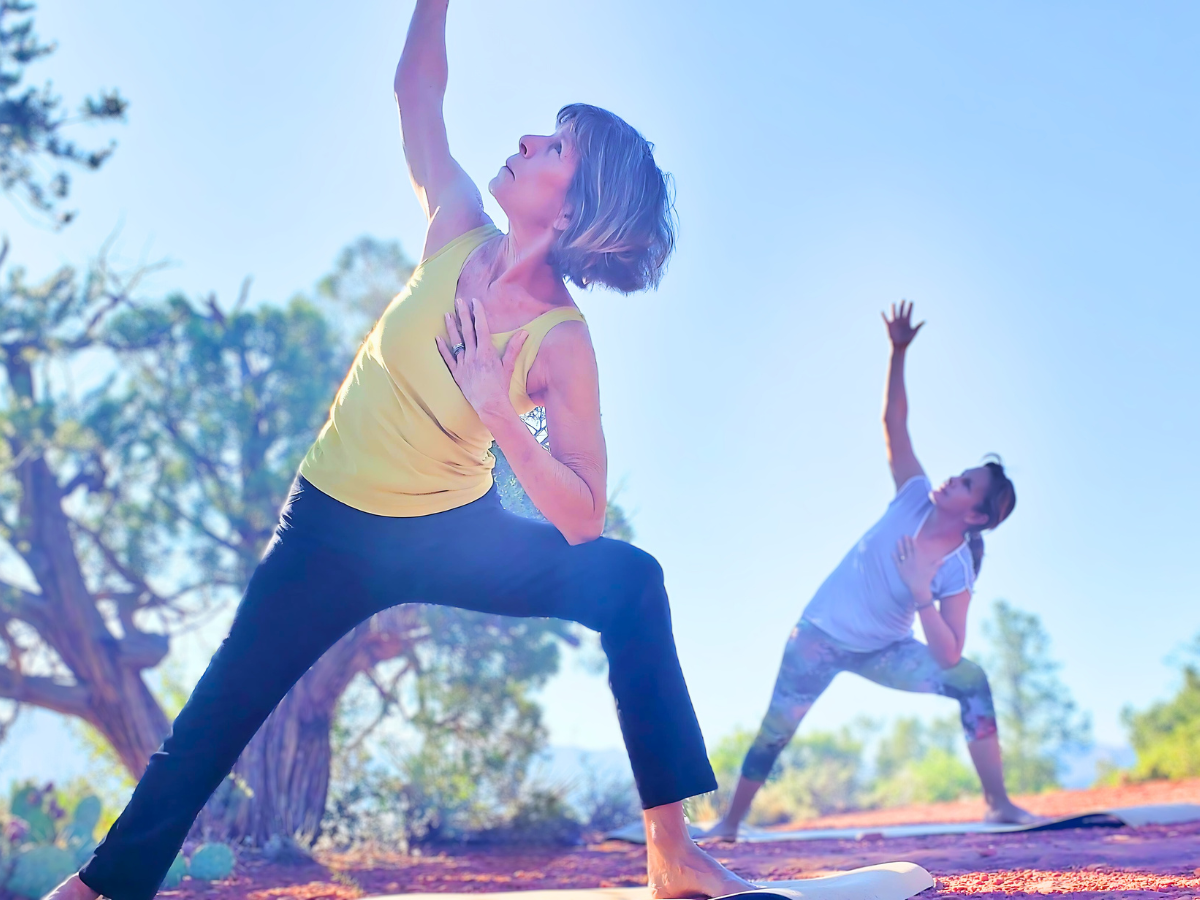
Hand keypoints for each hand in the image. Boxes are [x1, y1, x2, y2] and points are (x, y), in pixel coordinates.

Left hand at [435, 297, 527, 421]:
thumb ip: (514, 347)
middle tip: (458, 301)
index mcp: (486, 352)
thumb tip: (524, 332)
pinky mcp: (457, 374)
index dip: (478, 313)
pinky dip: (442, 348)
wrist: (490, 405)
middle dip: (463, 314)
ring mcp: (463, 364)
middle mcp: (473, 355)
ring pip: (456, 342)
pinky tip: (437, 338)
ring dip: (451, 327)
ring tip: (447, 314)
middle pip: (467, 331)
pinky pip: (448, 359)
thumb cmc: (501, 387)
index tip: (474, 301)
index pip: (481, 327)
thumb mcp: (509, 366)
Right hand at [882, 300, 924, 347]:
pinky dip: (883, 315)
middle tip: (903, 299)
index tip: (911, 302)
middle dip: (902, 305)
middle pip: (901, 310)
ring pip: (893, 313)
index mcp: (907, 321)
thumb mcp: (914, 332)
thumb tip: (925, 321)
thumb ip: (918, 326)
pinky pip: (885, 319)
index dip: (910, 307)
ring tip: (893, 303)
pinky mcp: (888, 326)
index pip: (909, 312)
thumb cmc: (908, 340)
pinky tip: (882, 311)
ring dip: (893, 308)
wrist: (899, 347)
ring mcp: (894, 322)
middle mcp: (901, 320)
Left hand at [893, 535, 938, 605]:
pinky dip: (894, 557)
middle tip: (904, 535)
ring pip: (902, 553)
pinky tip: (892, 552)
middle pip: (908, 549)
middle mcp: (911, 560)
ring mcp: (905, 564)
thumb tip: (943, 560)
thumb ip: (937, 564)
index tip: (911, 537)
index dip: (913, 542)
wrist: (919, 587)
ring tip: (897, 540)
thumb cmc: (926, 579)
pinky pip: (896, 562)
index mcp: (918, 560)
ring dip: (899, 547)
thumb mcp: (932, 570)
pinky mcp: (901, 570)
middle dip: (906, 542)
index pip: (915, 549)